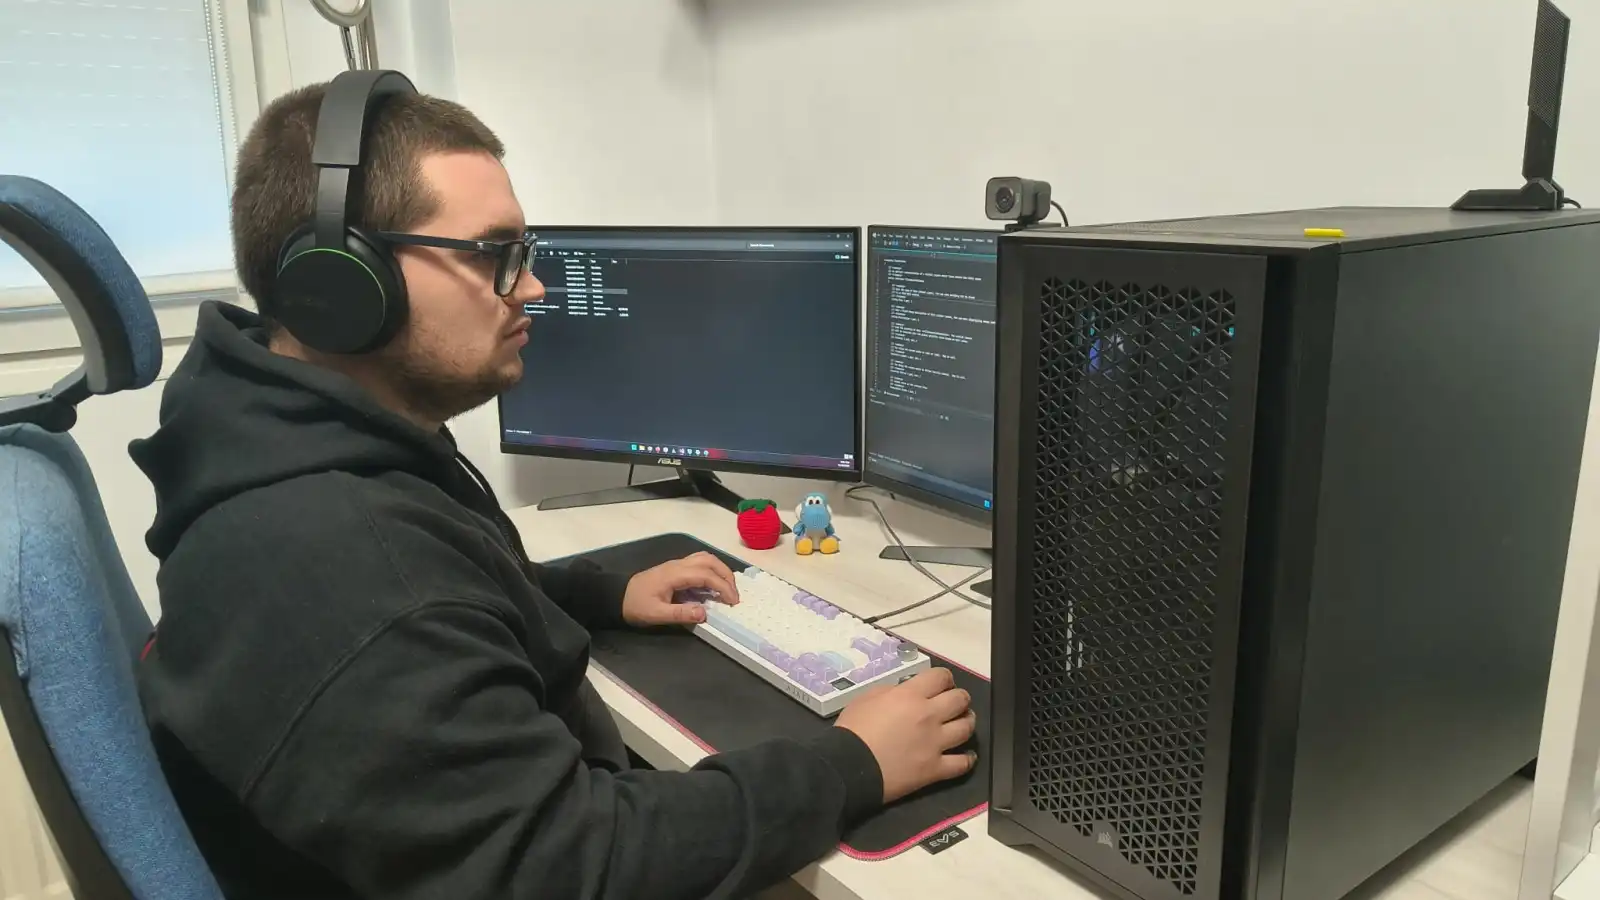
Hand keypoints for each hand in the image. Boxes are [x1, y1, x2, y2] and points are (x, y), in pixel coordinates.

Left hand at [621, 552, 740, 626]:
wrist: (617, 596)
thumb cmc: (636, 606)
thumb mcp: (656, 614)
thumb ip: (680, 614)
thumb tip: (705, 613)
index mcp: (675, 574)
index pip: (706, 575)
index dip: (723, 586)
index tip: (733, 602)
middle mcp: (678, 565)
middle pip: (709, 561)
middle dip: (726, 576)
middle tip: (734, 596)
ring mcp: (677, 564)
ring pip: (705, 558)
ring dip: (720, 570)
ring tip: (728, 589)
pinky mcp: (676, 568)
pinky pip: (700, 562)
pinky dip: (713, 570)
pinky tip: (714, 584)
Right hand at [835, 668, 976, 803]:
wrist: (848, 766)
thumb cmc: (852, 730)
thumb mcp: (866, 698)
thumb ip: (891, 692)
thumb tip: (906, 693)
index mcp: (911, 695)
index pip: (941, 677)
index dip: (944, 678)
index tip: (941, 684)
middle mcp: (929, 716)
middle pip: (960, 700)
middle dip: (959, 698)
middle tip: (953, 703)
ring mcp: (935, 743)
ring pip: (967, 728)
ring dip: (967, 722)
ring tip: (962, 723)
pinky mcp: (935, 769)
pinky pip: (962, 764)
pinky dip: (968, 759)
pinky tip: (967, 755)